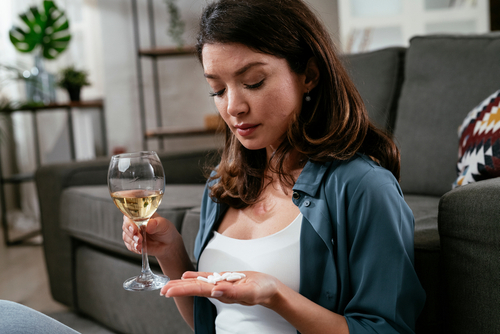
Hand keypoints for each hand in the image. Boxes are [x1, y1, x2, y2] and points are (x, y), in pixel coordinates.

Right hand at [122, 213, 179, 257]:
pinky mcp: (133, 243)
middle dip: (131, 233)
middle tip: (139, 238)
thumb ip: (157, 224)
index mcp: (142, 215)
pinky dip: (133, 248)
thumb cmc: (166, 231)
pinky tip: (140, 249)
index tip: (134, 228)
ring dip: (132, 241)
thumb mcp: (164, 225)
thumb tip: (148, 225)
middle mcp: (136, 223)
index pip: (130, 214)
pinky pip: (129, 245)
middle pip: (126, 226)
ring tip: (140, 245)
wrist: (168, 244)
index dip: (130, 221)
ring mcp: (134, 233)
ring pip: (126, 236)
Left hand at [160, 271, 280, 306]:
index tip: (168, 291)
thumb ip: (233, 292)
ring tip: (168, 284)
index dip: (182, 290)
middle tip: (162, 290)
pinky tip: (186, 276)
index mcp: (222, 293)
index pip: (198, 291)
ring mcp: (221, 284)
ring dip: (183, 283)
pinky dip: (196, 276)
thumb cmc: (263, 290)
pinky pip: (207, 277)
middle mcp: (218, 290)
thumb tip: (215, 291)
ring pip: (198, 283)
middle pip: (194, 288)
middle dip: (177, 288)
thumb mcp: (250, 291)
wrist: (271, 289)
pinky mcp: (225, 278)